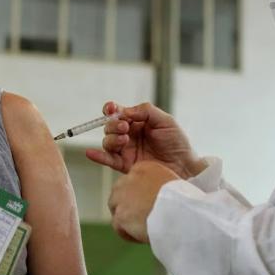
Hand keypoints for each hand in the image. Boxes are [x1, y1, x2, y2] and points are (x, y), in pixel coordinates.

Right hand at [85, 101, 203, 178]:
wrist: (184, 166)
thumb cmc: (177, 142)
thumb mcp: (165, 120)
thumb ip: (145, 111)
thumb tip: (125, 111)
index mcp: (137, 122)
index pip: (118, 113)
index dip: (111, 109)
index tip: (110, 108)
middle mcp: (129, 135)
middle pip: (110, 127)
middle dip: (114, 125)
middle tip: (126, 127)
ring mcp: (126, 150)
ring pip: (108, 142)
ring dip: (111, 138)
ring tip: (124, 139)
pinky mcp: (125, 165)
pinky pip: (108, 160)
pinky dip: (97, 156)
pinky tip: (90, 153)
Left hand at [108, 161, 179, 242]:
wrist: (183, 213)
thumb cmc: (184, 202)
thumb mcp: (171, 184)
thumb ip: (156, 187)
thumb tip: (152, 199)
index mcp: (143, 168)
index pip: (131, 182)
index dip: (138, 197)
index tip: (150, 207)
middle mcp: (129, 178)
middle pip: (119, 194)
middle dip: (128, 207)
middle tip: (144, 219)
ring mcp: (122, 197)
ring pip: (116, 210)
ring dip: (127, 220)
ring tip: (145, 229)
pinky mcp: (120, 215)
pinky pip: (118, 228)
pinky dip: (129, 234)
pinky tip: (143, 236)